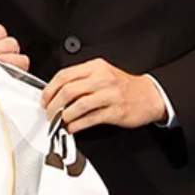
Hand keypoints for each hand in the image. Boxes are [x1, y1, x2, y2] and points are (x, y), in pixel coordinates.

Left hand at [41, 59, 165, 132]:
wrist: (150, 95)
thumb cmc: (123, 86)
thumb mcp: (103, 73)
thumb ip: (81, 79)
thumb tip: (56, 92)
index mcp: (96, 67)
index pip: (64, 75)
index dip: (50, 89)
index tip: (45, 99)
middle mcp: (102, 79)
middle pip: (68, 90)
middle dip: (54, 105)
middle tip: (50, 113)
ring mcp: (110, 95)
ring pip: (78, 105)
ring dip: (64, 116)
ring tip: (60, 121)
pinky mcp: (116, 111)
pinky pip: (91, 119)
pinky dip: (77, 125)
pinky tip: (72, 128)